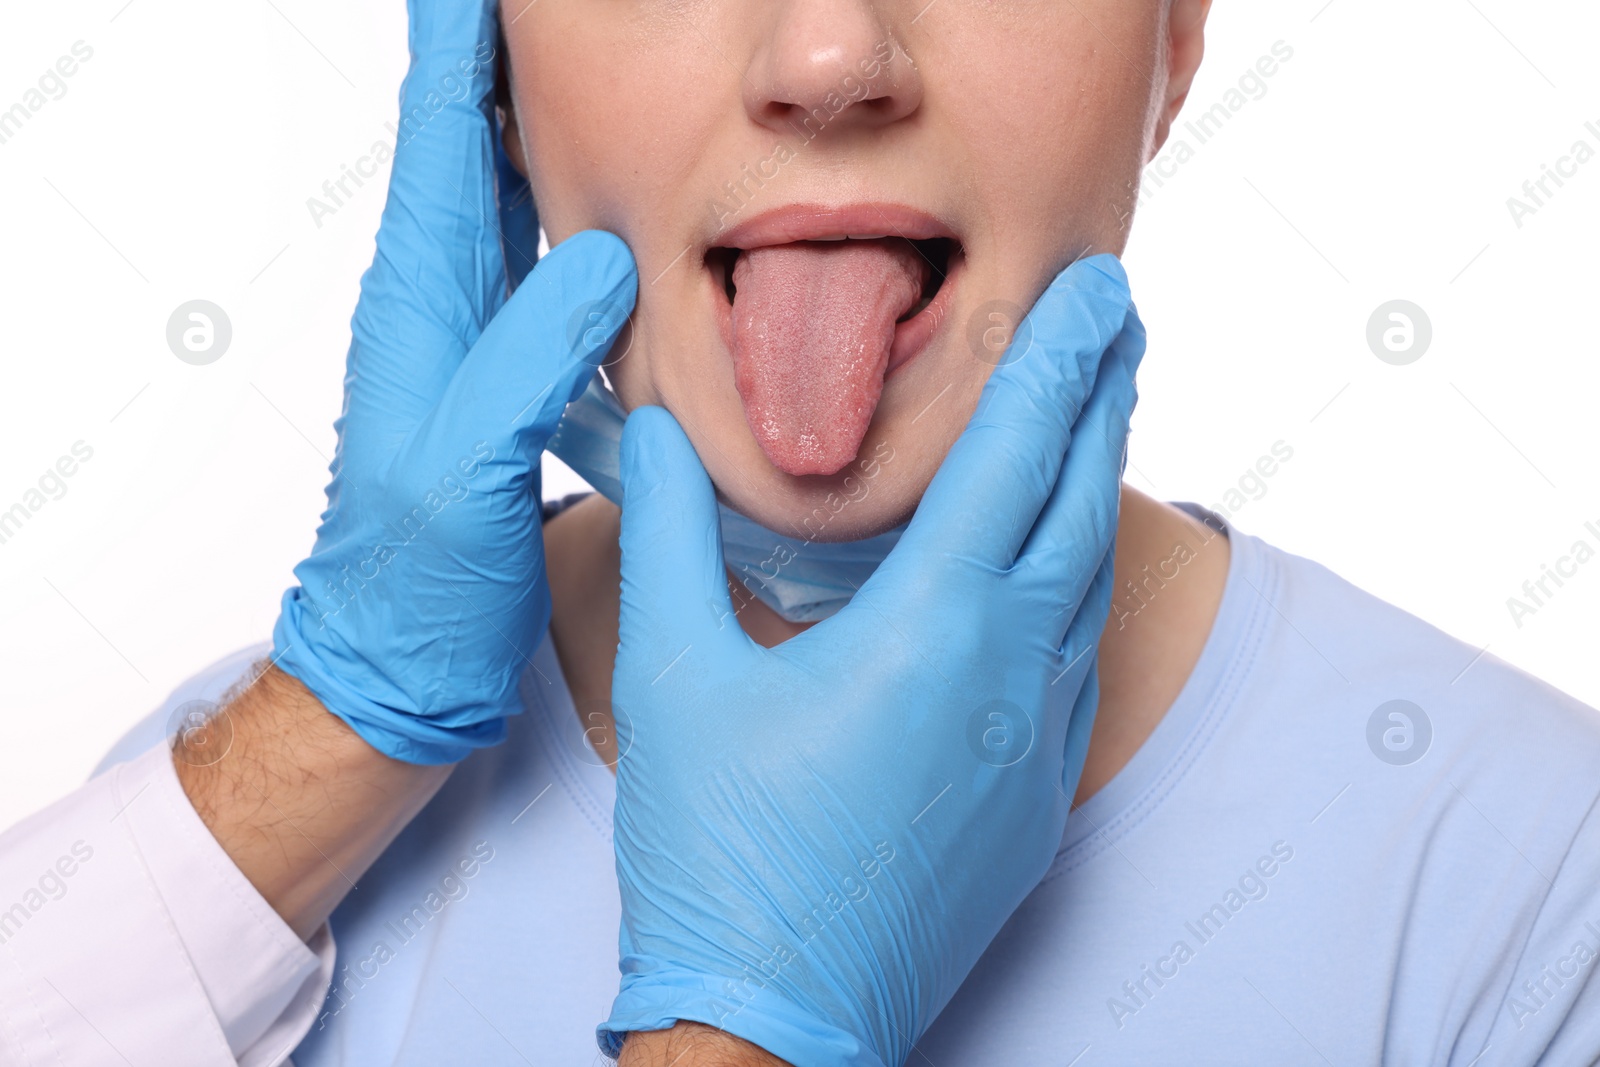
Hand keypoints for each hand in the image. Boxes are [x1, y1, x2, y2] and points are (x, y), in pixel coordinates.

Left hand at [270, 0, 636, 763]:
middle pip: (469, 135)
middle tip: (559, 4)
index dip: (460, 39)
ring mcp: (470, 333)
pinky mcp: (504, 372)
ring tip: (575, 53)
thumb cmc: (416, 582)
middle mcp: (439, 299)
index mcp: (421, 301)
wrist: (401, 663)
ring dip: (531, 111)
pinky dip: (562, 200)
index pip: (442, 133)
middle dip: (503, 48)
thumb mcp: (468, 468)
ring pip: (504, 189)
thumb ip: (527, 356)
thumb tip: (600, 253)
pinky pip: (534, 258)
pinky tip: (596, 187)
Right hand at [598, 256, 1144, 1064]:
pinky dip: (1075, 590)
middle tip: (1118, 325)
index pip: (1010, 458)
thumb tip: (658, 432)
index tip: (1092, 292)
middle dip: (1103, 399)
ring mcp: (1036, 745)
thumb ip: (671, 537)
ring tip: (1094, 426)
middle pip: (1079, 504)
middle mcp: (1009, 676)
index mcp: (928, 629)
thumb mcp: (674, 675)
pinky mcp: (1038, 804)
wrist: (773, 1017)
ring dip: (1095, 490)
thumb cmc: (719, 850)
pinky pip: (1076, 666)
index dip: (1052, 361)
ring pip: (1087, 585)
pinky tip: (1055, 576)